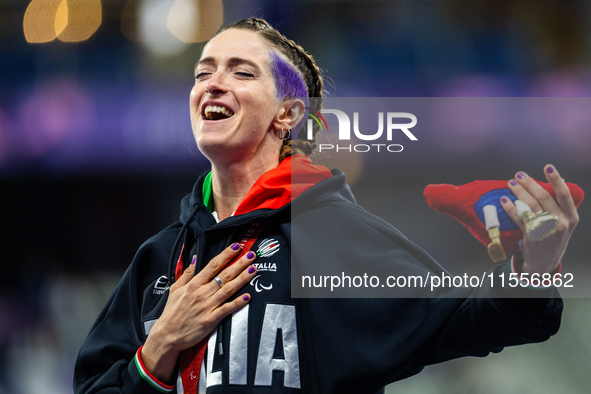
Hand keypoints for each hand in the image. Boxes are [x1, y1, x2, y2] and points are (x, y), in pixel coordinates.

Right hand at [141, 243, 256, 382]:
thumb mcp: (175, 289)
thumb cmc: (171, 313)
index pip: (212, 265)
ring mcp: (207, 306)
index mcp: (193, 284)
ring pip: (228, 289)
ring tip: (253, 269)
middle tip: (251, 254)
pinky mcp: (211, 320)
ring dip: (243, 278)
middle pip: (224, 275)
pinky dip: (238, 303)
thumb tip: (194, 258)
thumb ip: (186, 274)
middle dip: (239, 263)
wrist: (167, 336)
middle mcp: (202, 293)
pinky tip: (248, 297)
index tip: (236, 247)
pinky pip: (227, 309)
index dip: (225, 255)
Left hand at [501, 165, 578, 273]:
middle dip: (529, 183)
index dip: (556, 179)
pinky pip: (519, 218)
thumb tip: (555, 182)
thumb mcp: (563, 223)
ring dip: (518, 192)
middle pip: (543, 197)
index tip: (547, 167)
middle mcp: (561, 223)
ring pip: (530, 205)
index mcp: (571, 217)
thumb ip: (560, 206)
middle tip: (519, 175)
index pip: (564, 194)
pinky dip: (510, 208)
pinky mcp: (532, 236)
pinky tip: (504, 200)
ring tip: (510, 183)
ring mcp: (546, 230)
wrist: (544, 262)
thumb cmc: (552, 237)